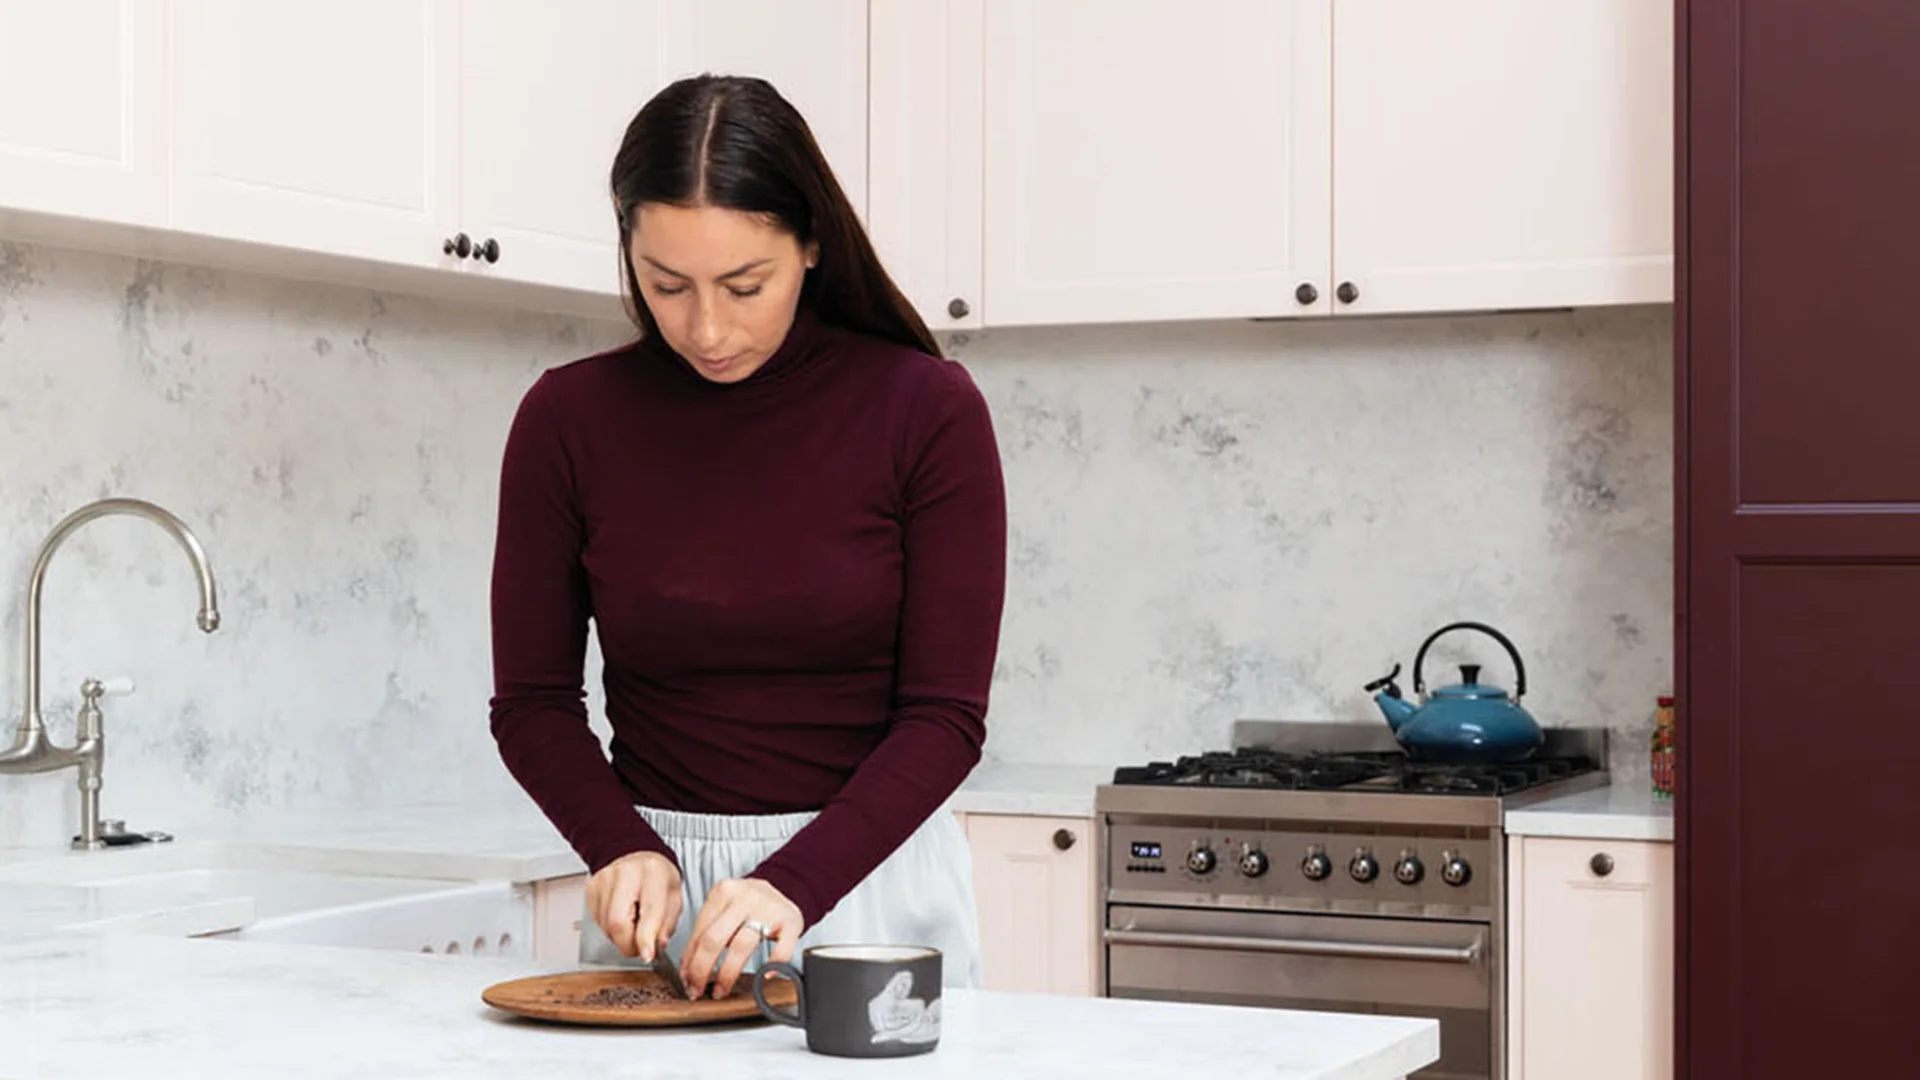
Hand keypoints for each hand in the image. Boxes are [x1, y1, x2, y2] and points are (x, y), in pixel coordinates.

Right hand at [586, 851, 682, 961]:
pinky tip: (622, 915)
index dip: (646, 939)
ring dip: (620, 937)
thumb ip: (668, 922)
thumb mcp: (674, 895)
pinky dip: (610, 928)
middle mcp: (625, 874)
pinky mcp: (591, 890)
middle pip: (618, 923)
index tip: (647, 955)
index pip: (648, 911)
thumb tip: (657, 945)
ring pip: (606, 926)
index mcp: (652, 873)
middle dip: (629, 944)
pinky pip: (598, 921)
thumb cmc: (657, 875)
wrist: (635, 854)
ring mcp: (604, 881)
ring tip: (634, 923)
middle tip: (641, 945)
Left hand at [680, 877, 803, 999]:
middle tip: (698, 988)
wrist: (786, 885)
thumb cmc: (750, 903)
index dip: (690, 960)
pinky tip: (765, 976)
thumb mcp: (725, 907)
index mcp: (724, 891)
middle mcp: (745, 897)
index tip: (687, 979)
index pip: (700, 932)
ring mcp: (769, 909)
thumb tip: (687, 966)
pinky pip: (781, 949)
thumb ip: (706, 930)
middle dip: (702, 970)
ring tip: (722, 989)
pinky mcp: (791, 922)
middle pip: (714, 939)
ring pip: (741, 947)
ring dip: (727, 974)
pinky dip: (773, 966)